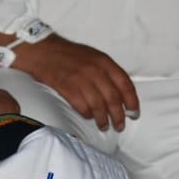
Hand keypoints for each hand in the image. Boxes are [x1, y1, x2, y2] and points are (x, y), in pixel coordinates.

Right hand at [13, 34, 138, 131]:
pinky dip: (87, 115)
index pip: (125, 84)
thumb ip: (109, 72)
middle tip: (120, 126)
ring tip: (104, 126)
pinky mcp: (67, 88)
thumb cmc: (71, 55)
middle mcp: (95, 70)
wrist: (44, 51)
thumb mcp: (94, 56)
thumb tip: (123, 95)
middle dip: (119, 116)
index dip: (132, 101)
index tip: (134, 113)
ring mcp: (80, 79)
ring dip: (103, 119)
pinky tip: (88, 116)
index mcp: (104, 61)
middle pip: (113, 98)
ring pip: (98, 106)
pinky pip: (82, 107)